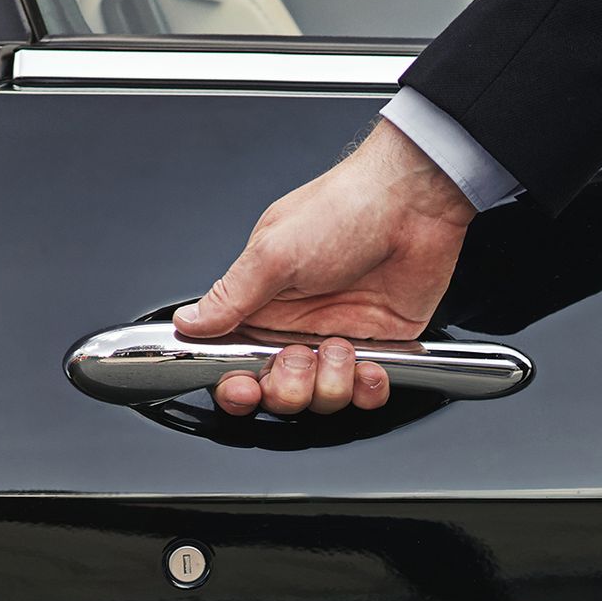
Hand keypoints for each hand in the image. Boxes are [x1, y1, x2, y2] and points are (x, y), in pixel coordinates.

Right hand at [175, 119, 473, 415]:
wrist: (414, 201)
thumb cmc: (344, 209)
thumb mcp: (273, 253)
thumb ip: (230, 297)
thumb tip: (187, 322)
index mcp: (264, 304)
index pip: (235, 362)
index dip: (237, 387)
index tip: (245, 389)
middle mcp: (298, 326)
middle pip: (278, 392)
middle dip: (286, 388)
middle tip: (298, 357)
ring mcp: (340, 338)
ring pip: (322, 399)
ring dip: (331, 382)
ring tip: (342, 346)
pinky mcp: (381, 345)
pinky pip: (368, 392)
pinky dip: (369, 388)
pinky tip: (371, 365)